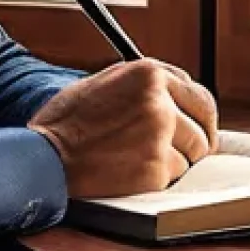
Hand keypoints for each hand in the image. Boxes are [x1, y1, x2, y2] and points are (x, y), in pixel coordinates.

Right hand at [27, 58, 218, 197]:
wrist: (45, 156)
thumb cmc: (69, 121)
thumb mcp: (108, 81)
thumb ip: (147, 85)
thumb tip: (179, 97)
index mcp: (149, 72)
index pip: (198, 94)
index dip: (201, 115)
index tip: (200, 126)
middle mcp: (159, 100)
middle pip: (204, 125)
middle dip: (198, 140)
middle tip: (190, 151)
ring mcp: (159, 134)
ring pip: (191, 153)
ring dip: (175, 160)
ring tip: (142, 158)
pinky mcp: (155, 167)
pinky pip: (174, 175)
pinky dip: (158, 178)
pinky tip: (131, 171)